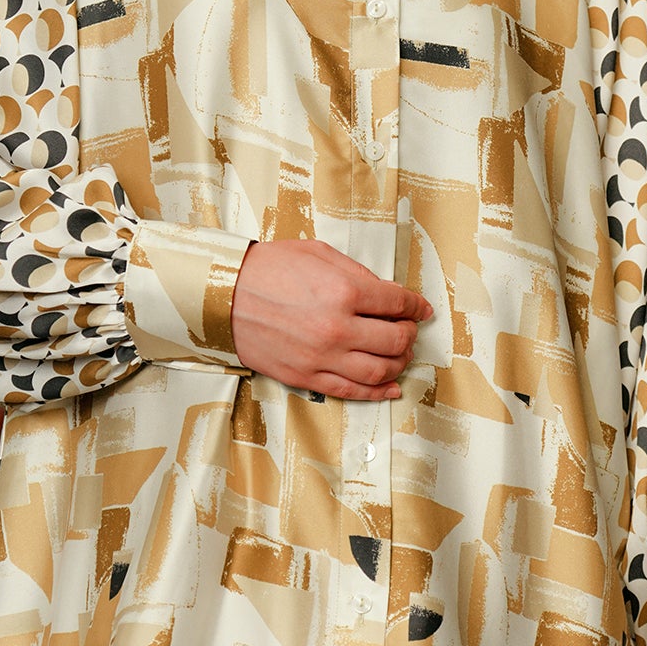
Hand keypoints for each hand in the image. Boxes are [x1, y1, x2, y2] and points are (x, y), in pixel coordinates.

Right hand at [229, 240, 432, 400]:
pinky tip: (390, 387)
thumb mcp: (318, 253)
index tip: (421, 309)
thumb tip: (386, 293)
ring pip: (379, 371)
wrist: (225, 296)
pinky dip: (378, 392)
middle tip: (409, 330)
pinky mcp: (306, 377)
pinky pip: (352, 391)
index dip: (415, 306)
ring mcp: (323, 357)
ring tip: (400, 355)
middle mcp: (338, 328)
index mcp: (345, 291)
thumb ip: (357, 273)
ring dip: (399, 364)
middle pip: (395, 340)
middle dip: (409, 335)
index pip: (397, 303)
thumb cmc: (268, 269)